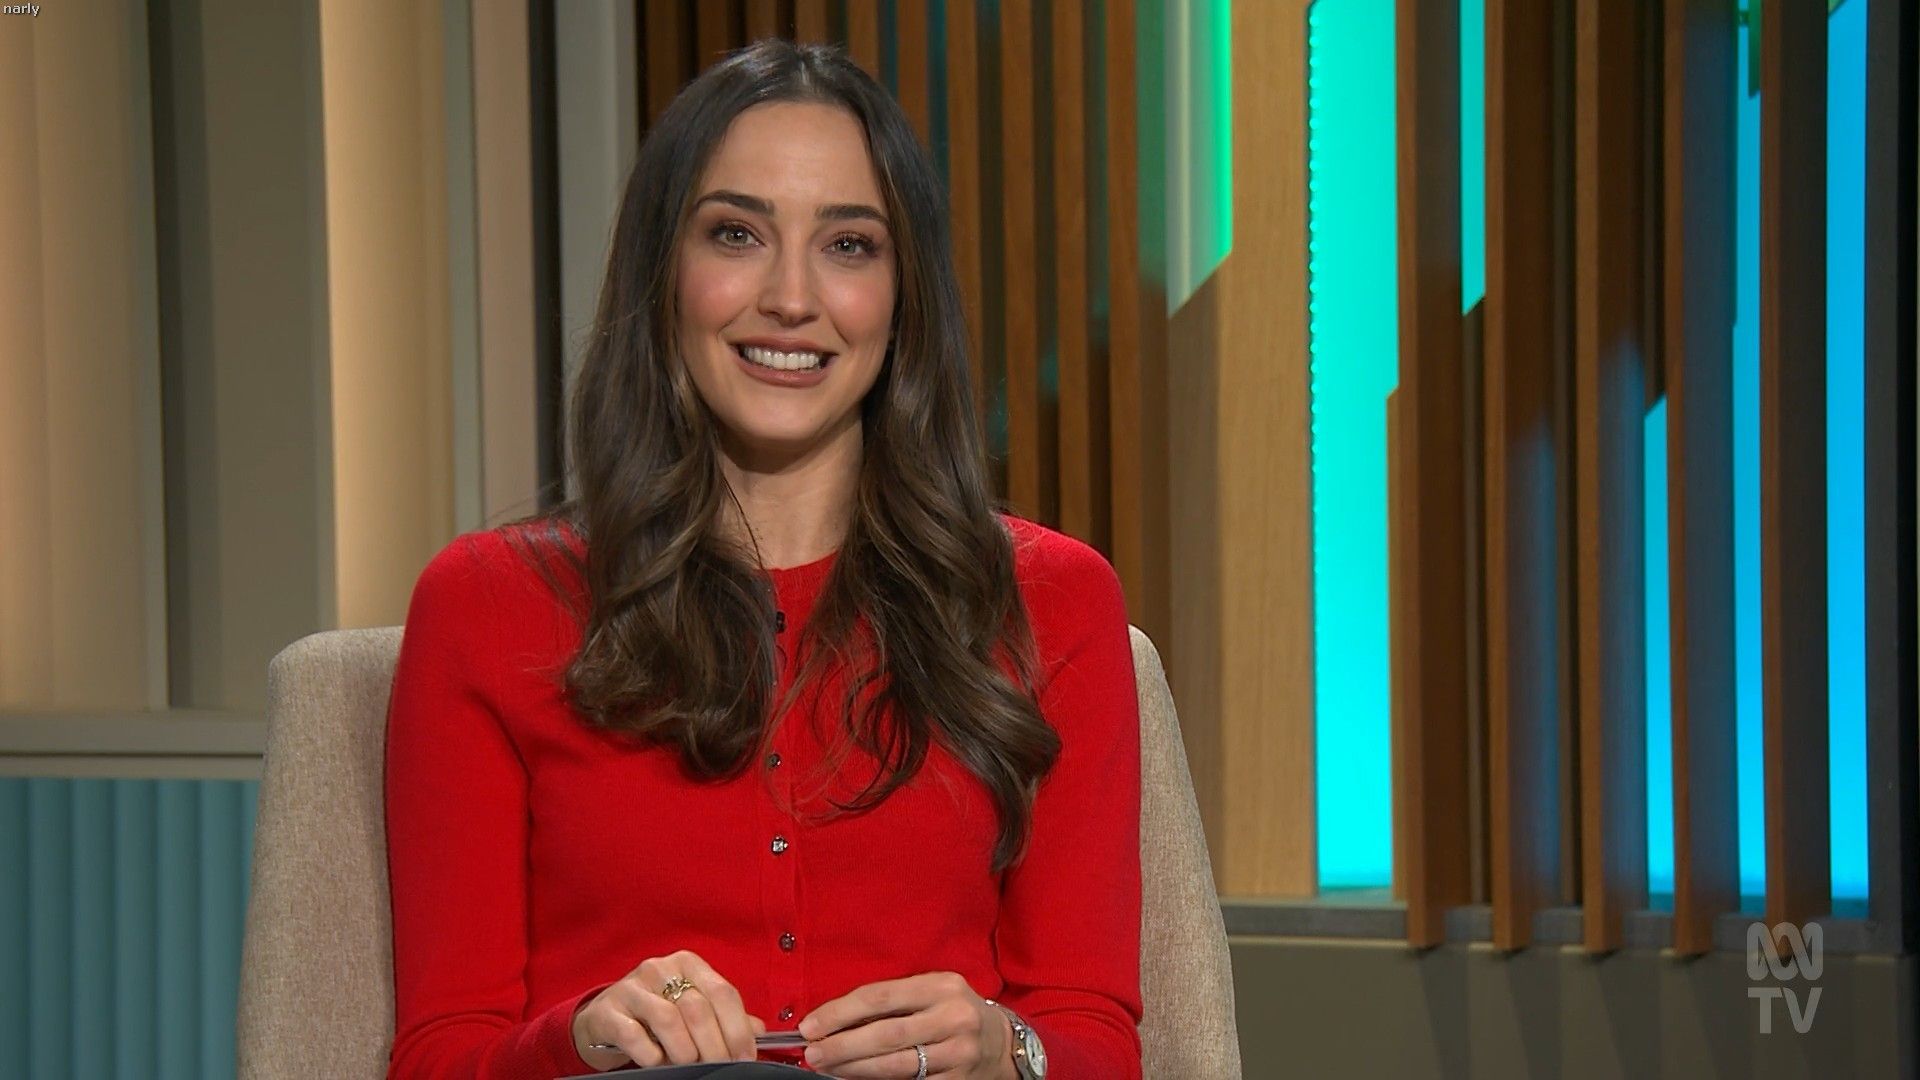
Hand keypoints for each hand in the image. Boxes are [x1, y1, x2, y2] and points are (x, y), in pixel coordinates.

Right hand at [571, 950, 767, 1069]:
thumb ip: (724, 1016)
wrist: (605, 1018)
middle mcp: (660, 969)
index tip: (745, 1056)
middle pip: (698, 1009)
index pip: (723, 992)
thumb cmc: (655, 1012)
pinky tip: (657, 1061)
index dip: (738, 1028)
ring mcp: (631, 988)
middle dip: (715, 1046)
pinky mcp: (608, 1011)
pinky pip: (635, 1035)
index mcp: (688, 963)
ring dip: (685, 1051)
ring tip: (688, 1064)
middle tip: (719, 1067)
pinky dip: (652, 1055)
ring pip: (669, 1020)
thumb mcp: (690, 1007)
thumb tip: (759, 1031)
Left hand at [798, 972, 1013, 1078]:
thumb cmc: (952, 1011)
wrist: (1000, 1042)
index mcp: (941, 985)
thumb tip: (835, 1019)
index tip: (811, 1026)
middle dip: (842, 1046)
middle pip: (885, 1034)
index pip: (880, 996)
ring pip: (895, 1065)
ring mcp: (958, 1053)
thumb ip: (893, 1000)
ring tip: (828, 1068)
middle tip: (813, 1053)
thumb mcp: (932, 992)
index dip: (840, 1012)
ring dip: (854, 1069)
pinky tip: (857, 1079)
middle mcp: (953, 1017)